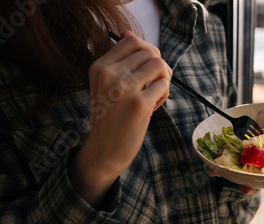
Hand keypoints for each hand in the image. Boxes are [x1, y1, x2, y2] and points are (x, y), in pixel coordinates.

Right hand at [68, 31, 171, 206]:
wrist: (104, 150)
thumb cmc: (110, 116)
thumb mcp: (105, 85)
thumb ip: (119, 61)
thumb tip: (129, 33)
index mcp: (99, 67)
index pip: (132, 41)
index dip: (148, 52)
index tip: (147, 70)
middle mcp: (109, 74)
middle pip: (150, 52)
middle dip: (159, 67)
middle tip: (155, 84)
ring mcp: (124, 89)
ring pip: (160, 65)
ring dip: (164, 79)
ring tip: (155, 94)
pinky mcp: (140, 104)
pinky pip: (164, 85)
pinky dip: (164, 95)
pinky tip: (153, 107)